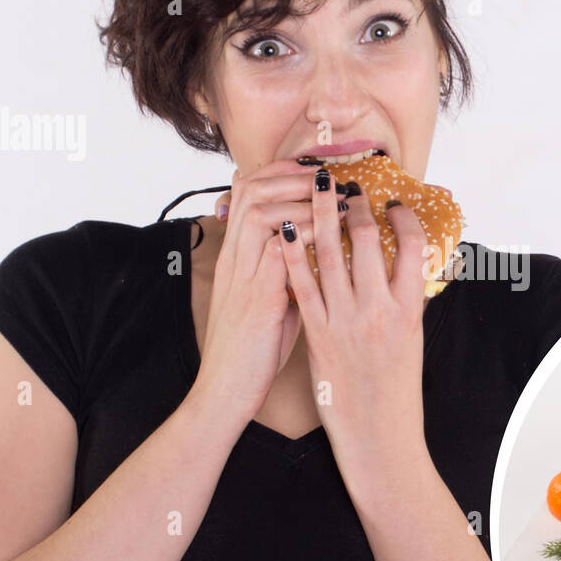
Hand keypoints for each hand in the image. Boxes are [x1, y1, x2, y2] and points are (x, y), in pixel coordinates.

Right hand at [189, 158, 319, 430]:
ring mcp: (243, 274)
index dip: (278, 173)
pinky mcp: (257, 295)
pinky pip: (276, 247)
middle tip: (327, 175)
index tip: (311, 169)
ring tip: (335, 197)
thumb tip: (316, 255)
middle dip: (291, 174)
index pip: (245, 193)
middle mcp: (235, 259)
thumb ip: (284, 274)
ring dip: (300, 197)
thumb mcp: (268, 302)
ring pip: (260, 209)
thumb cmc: (252, 352)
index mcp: (236, 258)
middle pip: (251, 189)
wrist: (226, 391)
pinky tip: (330, 233)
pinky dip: (303, 233)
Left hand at [279, 165, 431, 483]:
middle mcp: (380, 311)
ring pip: (331, 254)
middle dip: (355, 205)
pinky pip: (301, 285)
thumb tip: (404, 274)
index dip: (402, 217)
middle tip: (348, 185)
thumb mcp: (412, 344)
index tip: (392, 202)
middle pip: (367, 241)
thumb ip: (405, 306)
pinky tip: (285, 229)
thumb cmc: (398, 396)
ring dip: (322, 215)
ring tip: (316, 190)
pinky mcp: (318, 335)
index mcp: (410, 311)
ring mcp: (346, 322)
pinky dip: (292, 253)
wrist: (380, 440)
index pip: (413, 247)